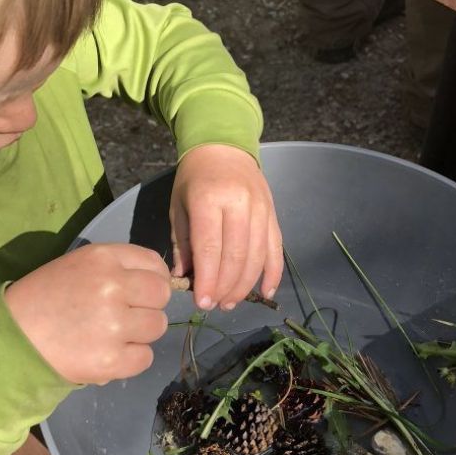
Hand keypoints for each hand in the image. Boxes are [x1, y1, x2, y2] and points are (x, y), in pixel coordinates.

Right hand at [4, 243, 170, 384]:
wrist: (12, 338)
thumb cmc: (45, 298)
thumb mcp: (78, 265)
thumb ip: (118, 267)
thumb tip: (162, 281)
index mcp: (103, 258)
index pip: (154, 264)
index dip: (154, 279)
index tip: (142, 292)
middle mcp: (112, 286)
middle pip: (161, 295)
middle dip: (149, 306)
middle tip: (125, 316)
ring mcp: (114, 325)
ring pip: (158, 326)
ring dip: (141, 333)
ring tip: (113, 335)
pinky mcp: (111, 359)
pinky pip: (145, 357)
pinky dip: (131, 359)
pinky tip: (108, 354)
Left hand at [169, 144, 283, 309]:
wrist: (225, 149)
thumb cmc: (195, 180)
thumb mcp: (179, 207)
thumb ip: (183, 243)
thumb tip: (183, 278)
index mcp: (209, 200)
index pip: (210, 248)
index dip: (207, 279)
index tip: (201, 303)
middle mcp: (239, 204)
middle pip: (236, 256)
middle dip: (225, 287)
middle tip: (214, 306)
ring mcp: (261, 209)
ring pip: (257, 256)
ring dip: (244, 285)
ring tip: (230, 302)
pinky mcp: (273, 214)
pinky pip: (276, 249)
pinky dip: (273, 273)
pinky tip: (264, 293)